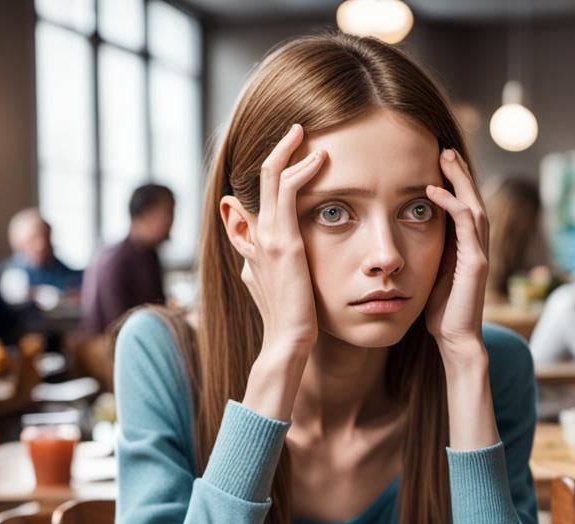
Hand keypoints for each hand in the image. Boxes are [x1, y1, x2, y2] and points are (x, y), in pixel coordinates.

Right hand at [234, 123, 326, 361]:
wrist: (287, 342)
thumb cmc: (293, 322)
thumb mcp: (284, 290)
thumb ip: (283, 268)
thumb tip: (294, 258)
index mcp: (254, 246)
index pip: (256, 198)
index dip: (270, 174)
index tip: (290, 157)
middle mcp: (255, 237)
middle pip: (259, 179)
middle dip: (277, 150)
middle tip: (296, 131)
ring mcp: (266, 238)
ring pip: (270, 177)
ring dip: (288, 150)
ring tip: (304, 133)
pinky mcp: (284, 242)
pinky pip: (288, 192)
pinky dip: (302, 169)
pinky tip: (320, 160)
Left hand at [423, 149, 488, 364]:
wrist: (455, 340)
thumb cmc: (440, 314)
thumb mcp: (429, 276)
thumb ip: (428, 255)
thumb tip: (406, 237)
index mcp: (466, 249)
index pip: (463, 208)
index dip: (453, 185)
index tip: (437, 164)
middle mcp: (477, 247)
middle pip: (473, 199)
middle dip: (460, 173)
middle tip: (444, 149)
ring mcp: (479, 253)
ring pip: (474, 204)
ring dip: (459, 179)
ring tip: (445, 157)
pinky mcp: (476, 263)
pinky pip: (466, 224)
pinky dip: (451, 204)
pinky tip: (433, 191)